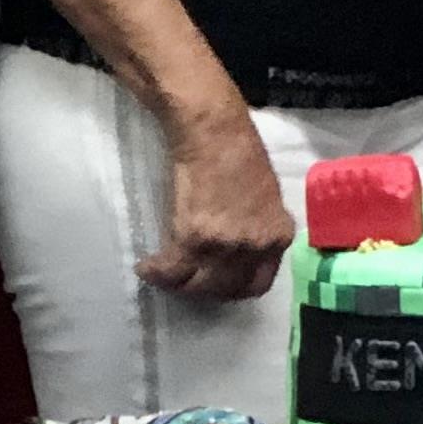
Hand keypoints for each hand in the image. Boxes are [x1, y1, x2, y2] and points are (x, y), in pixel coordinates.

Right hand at [136, 105, 295, 300]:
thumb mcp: (267, 197)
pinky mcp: (193, 238)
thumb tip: (244, 247)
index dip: (234, 288)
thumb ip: (259, 227)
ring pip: (196, 285)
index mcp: (277, 236)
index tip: (216, 284)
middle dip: (203, 290)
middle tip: (186, 281)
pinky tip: (146, 267)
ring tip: (164, 275)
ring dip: (177, 284)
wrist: (215, 134)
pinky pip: (170, 270)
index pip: (258, 284)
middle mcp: (254, 246)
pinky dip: (155, 272)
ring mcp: (224, 245)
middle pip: (225, 289)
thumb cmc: (241, 154)